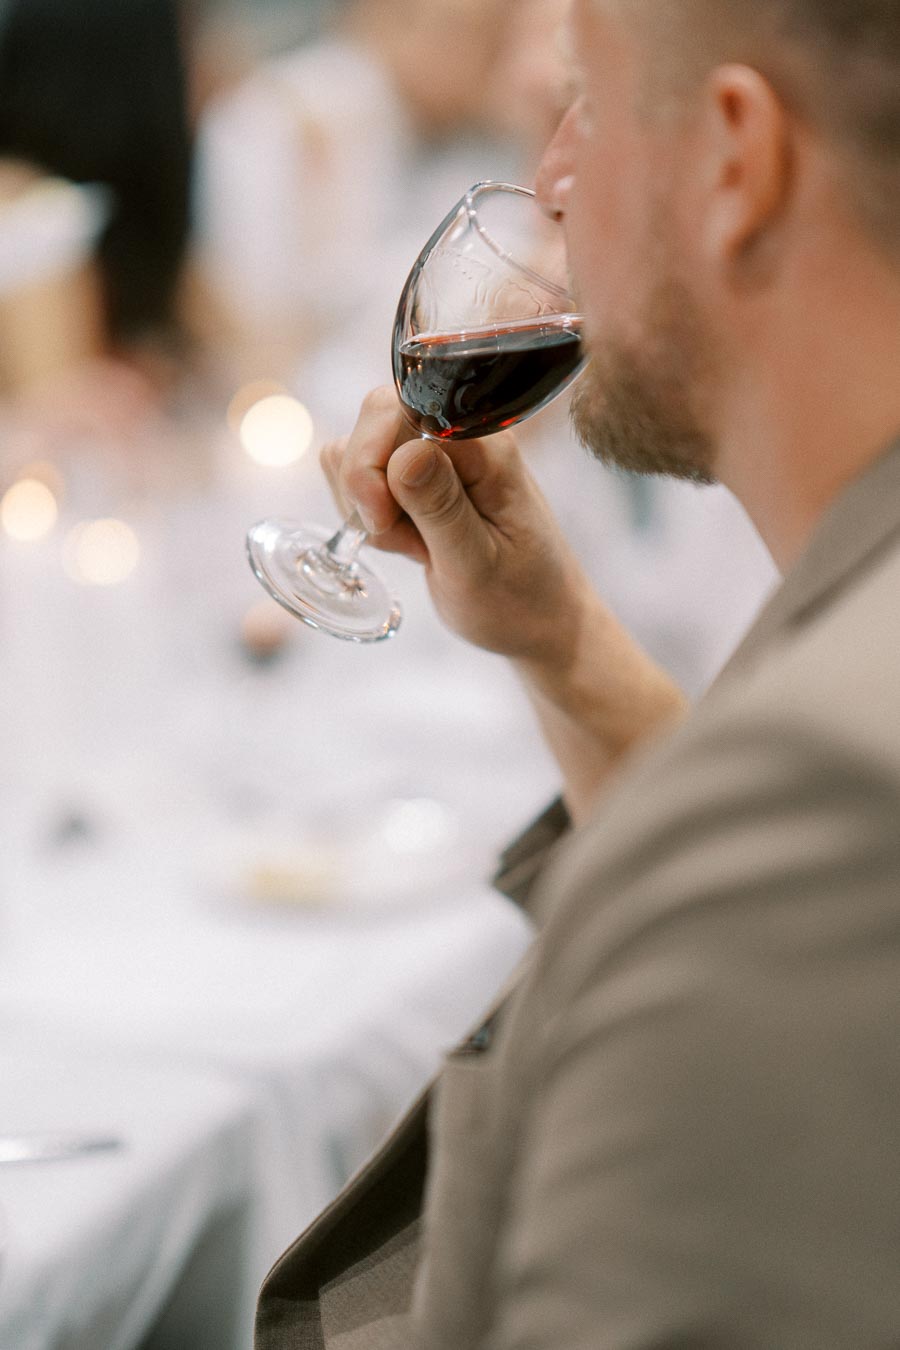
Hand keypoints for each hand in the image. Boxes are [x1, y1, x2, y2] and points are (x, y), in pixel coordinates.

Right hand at [320, 386, 594, 662]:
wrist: (538, 619)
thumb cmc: (519, 598)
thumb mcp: (477, 564)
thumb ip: (442, 509)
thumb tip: (406, 455)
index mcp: (484, 448)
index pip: (397, 413)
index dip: (373, 467)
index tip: (384, 523)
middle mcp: (460, 437)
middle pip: (374, 419)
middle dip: (365, 486)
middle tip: (400, 539)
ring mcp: (437, 455)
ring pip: (359, 449)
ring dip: (367, 506)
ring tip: (417, 545)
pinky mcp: (419, 478)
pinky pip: (365, 477)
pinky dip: (370, 515)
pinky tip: (410, 543)